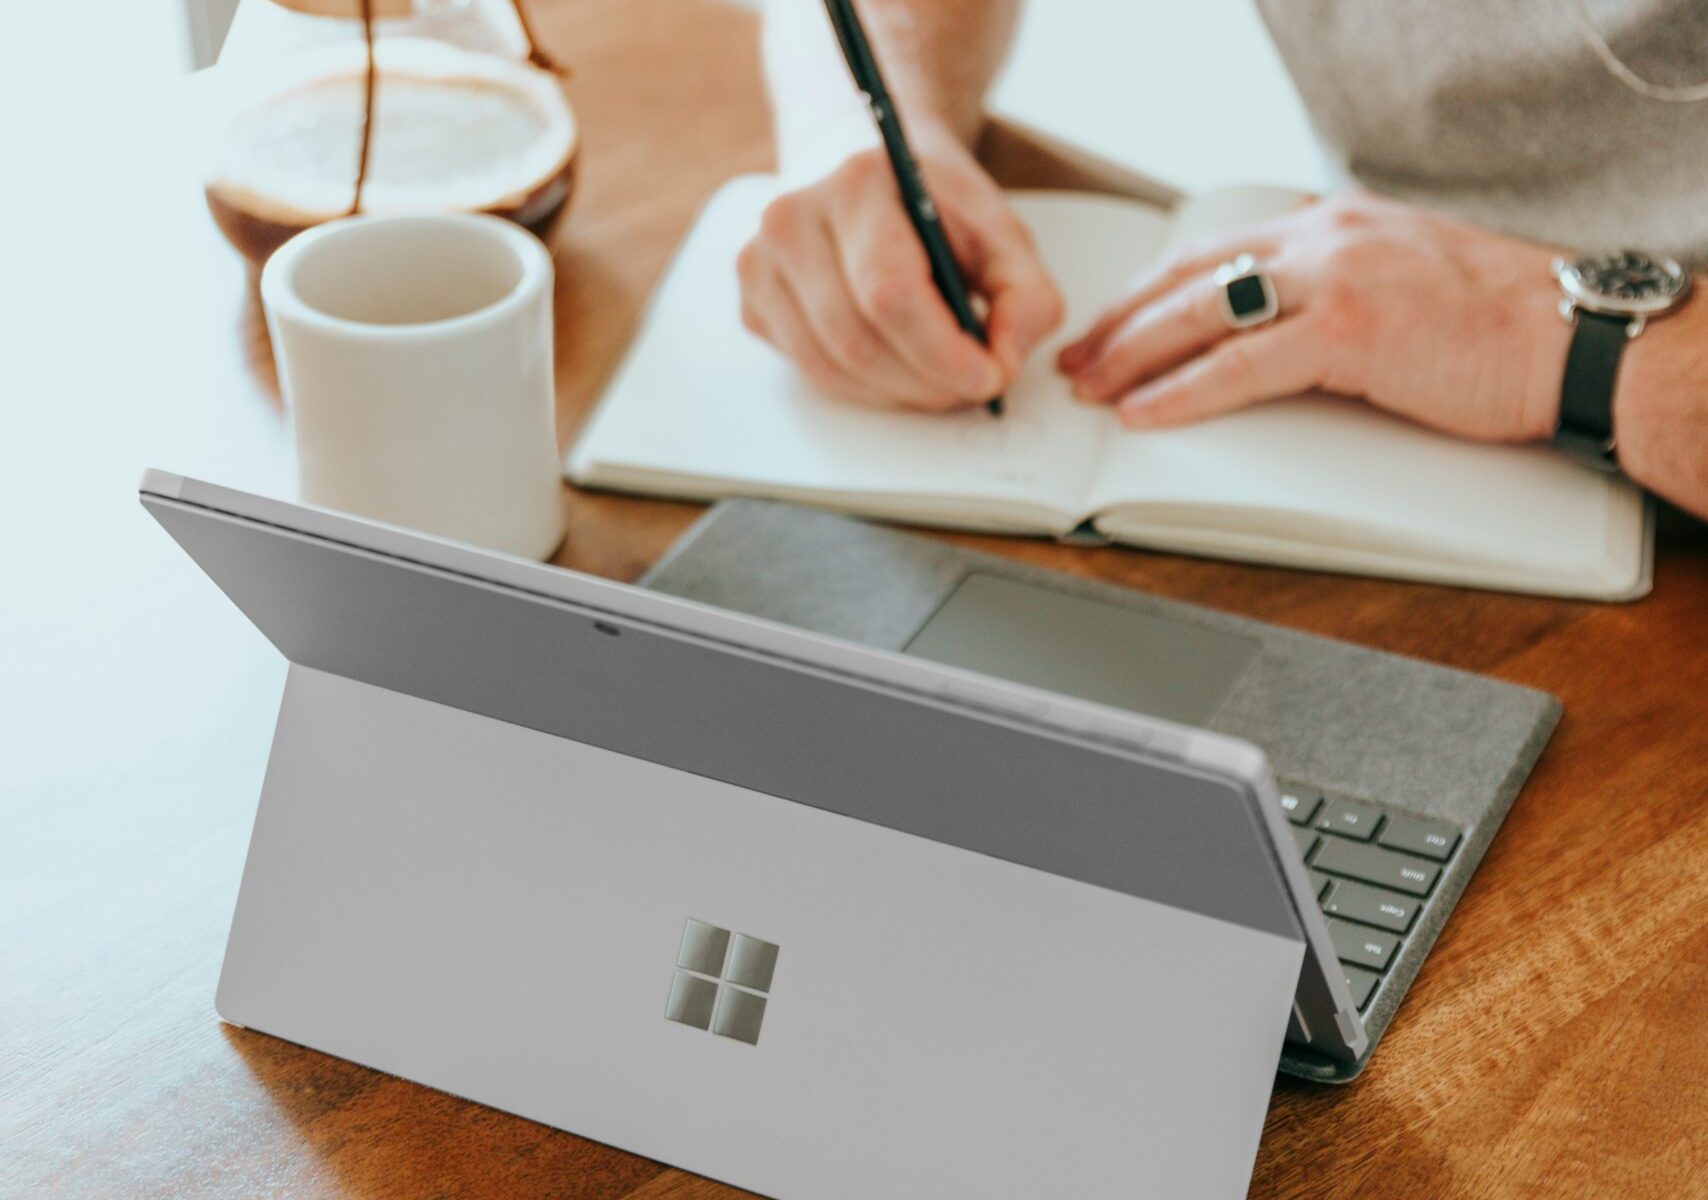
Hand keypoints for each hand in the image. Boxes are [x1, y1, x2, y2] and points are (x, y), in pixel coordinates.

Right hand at [737, 144, 1064, 410]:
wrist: (871, 180)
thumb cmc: (936, 210)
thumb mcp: (1002, 235)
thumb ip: (1026, 296)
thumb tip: (1006, 360)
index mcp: (857, 184)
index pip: (890, 294)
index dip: (943, 353)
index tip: (988, 378)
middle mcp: (792, 219)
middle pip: (858, 341)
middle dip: (926, 382)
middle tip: (972, 386)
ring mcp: (761, 263)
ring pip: (831, 368)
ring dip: (897, 392)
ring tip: (939, 378)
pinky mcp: (752, 304)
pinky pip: (811, 373)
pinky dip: (864, 388)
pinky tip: (896, 363)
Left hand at [1058, 192, 1571, 441]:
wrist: (1572, 335)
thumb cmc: (1497, 324)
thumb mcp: (1398, 284)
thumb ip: (1332, 294)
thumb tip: (1271, 334)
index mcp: (1332, 226)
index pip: (1213, 252)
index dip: (1151, 292)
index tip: (1112, 324)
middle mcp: (1323, 239)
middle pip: (1188, 278)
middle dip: (1122, 322)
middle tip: (1075, 360)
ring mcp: (1334, 279)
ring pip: (1200, 315)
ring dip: (1134, 355)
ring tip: (1092, 389)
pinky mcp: (1348, 331)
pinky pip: (1240, 364)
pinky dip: (1184, 391)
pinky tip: (1144, 412)